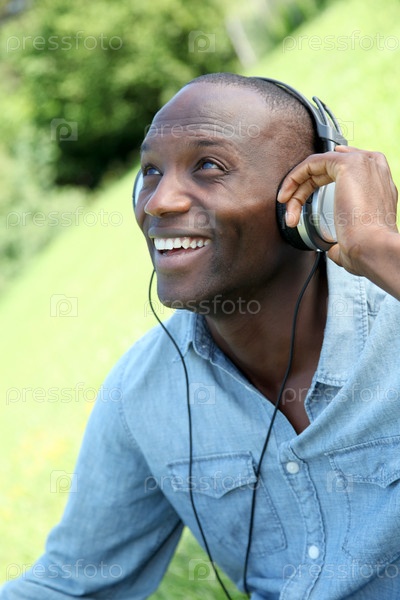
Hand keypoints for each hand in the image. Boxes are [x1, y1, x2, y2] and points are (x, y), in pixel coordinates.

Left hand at [277, 146, 399, 298]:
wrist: (372, 246)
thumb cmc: (367, 246)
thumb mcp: (356, 239)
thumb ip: (344, 237)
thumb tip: (334, 250)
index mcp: (378, 183)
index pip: (345, 169)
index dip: (321, 177)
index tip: (302, 192)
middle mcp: (372, 169)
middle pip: (328, 170)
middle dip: (303, 189)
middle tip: (291, 211)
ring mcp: (361, 163)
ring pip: (318, 166)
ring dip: (296, 185)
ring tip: (285, 204)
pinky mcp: (347, 163)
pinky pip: (313, 162)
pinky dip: (295, 176)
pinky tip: (287, 193)